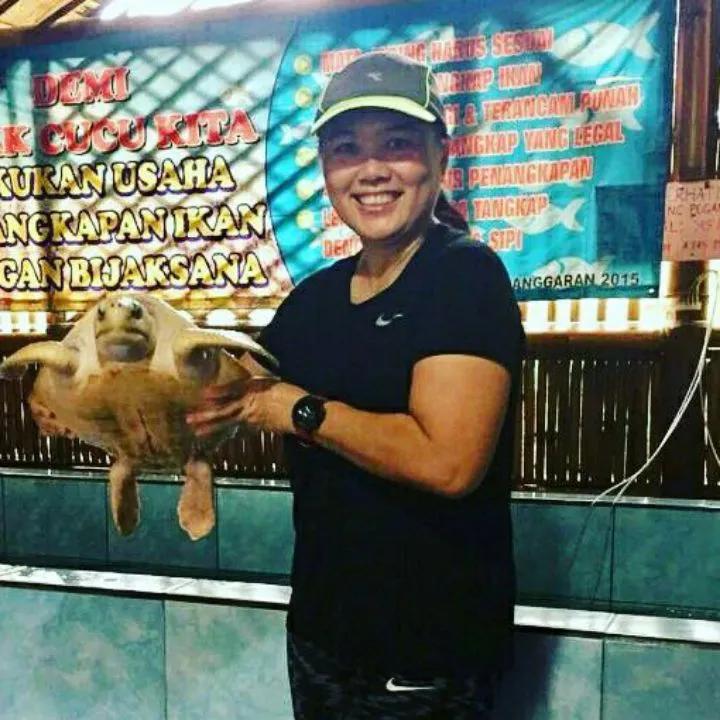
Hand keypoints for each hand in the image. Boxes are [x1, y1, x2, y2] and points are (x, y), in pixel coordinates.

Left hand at [185, 377, 305, 436]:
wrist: (303, 413)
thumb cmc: (291, 394)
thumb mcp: (273, 381)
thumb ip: (258, 382)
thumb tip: (247, 377)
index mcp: (254, 389)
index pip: (232, 390)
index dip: (218, 392)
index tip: (203, 395)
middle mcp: (250, 404)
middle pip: (225, 410)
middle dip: (206, 415)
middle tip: (190, 419)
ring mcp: (253, 418)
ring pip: (229, 423)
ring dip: (212, 427)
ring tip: (197, 431)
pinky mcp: (258, 427)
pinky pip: (240, 428)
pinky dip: (228, 431)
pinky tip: (219, 435)